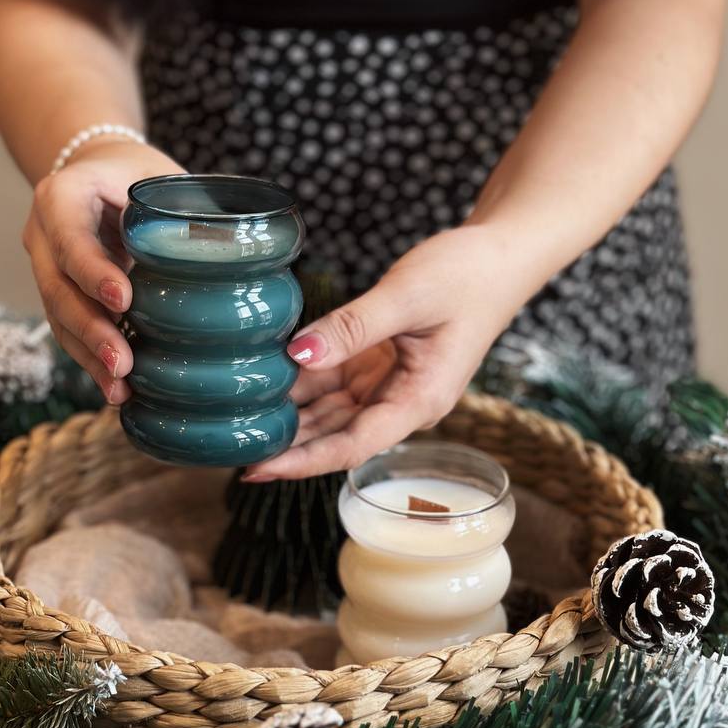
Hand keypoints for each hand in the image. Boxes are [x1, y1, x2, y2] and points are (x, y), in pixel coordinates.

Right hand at [23, 141, 183, 402]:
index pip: (71, 236)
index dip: (93, 270)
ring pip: (59, 319)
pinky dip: (93, 363)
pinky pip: (70, 334)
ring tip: (120, 389)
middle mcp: (43, 234)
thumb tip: (245, 251)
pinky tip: (118, 392)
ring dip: (90, 357)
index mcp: (63, 195)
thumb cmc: (137, 174)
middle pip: (57, 288)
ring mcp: (46, 269)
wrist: (97, 173)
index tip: (124, 299)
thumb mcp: (159, 177)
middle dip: (91, 330)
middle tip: (123, 363)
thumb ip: (186, 210)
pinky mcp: (60, 297)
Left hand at [244, 224, 538, 479]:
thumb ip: (351, 328)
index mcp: (418, 402)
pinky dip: (300, 385)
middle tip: (226, 451)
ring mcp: (390, 387)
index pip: (351, 447)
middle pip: (335, 438)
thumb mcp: (407, 297)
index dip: (302, 463)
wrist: (500, 257)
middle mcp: (402, 404)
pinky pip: (334, 384)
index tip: (257, 470)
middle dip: (285, 448)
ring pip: (330, 413)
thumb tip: (296, 356)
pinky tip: (260, 385)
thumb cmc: (467, 276)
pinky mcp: (380, 365)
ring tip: (234, 424)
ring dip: (288, 419)